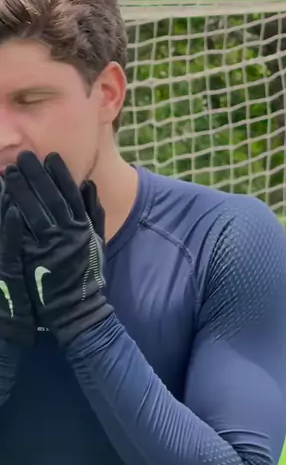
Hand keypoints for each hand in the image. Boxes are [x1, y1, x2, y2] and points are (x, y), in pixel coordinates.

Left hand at [4, 152, 112, 346]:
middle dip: (36, 175)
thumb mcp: (97, 240)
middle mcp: (68, 233)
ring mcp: (50, 246)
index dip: (60, 174)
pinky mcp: (33, 259)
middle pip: (50, 197)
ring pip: (32, 211)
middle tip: (24, 157)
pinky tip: (5, 200)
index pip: (71, 193)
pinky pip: (20, 232)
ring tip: (9, 171)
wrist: (77, 307)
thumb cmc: (88, 272)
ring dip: (20, 189)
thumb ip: (94, 212)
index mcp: (84, 227)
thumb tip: (88, 184)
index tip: (50, 157)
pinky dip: (12, 215)